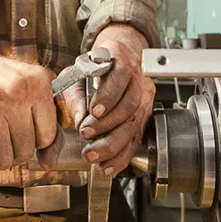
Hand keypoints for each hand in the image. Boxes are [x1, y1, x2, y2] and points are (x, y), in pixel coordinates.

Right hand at [0, 53, 61, 180]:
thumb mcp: (28, 91)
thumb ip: (46, 125)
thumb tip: (49, 163)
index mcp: (38, 82)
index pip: (48, 137)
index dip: (32, 140)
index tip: (18, 131)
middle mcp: (16, 91)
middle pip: (25, 151)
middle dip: (11, 151)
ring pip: (3, 159)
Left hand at [65, 25, 154, 176]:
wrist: (111, 64)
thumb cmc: (91, 67)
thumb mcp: (75, 73)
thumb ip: (75, 94)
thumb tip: (79, 119)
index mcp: (120, 56)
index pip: (120, 74)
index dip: (108, 94)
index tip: (93, 110)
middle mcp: (138, 76)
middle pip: (130, 103)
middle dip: (107, 124)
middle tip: (86, 134)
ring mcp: (145, 96)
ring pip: (135, 123)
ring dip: (113, 143)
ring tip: (92, 154)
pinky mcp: (145, 117)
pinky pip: (137, 139)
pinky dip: (122, 155)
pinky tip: (108, 165)